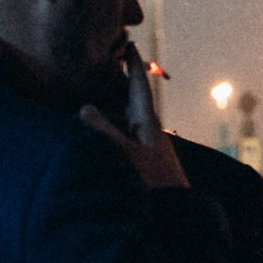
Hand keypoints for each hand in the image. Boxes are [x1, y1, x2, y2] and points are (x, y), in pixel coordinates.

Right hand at [81, 45, 186, 190]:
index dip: (132, 65)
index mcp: (148, 123)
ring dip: (109, 112)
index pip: (138, 86)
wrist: (177, 218)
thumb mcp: (123, 153)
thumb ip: (101, 129)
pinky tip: (96, 141)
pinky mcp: (143, 168)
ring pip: (124, 123)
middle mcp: (148, 133)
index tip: (129, 44)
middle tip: (103, 69)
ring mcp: (147, 151)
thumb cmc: (152, 184)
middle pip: (130, 102)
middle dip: (117, 86)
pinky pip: (121, 141)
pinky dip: (108, 134)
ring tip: (91, 102)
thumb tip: (84, 108)